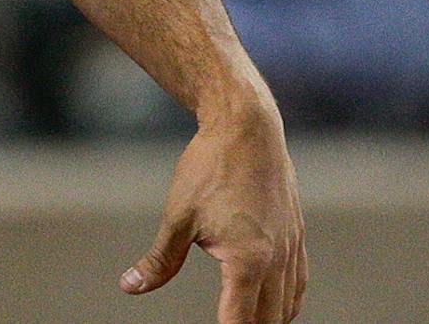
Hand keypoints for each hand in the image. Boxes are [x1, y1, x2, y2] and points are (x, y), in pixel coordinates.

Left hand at [122, 97, 305, 322]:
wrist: (247, 125)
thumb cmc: (211, 167)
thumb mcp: (178, 216)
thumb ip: (158, 260)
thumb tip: (130, 286)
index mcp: (247, 261)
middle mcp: (276, 259)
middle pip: (268, 323)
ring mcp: (290, 245)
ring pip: (287, 306)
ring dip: (268, 322)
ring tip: (245, 323)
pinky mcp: (296, 231)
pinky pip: (298, 281)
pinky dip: (286, 301)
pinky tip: (273, 304)